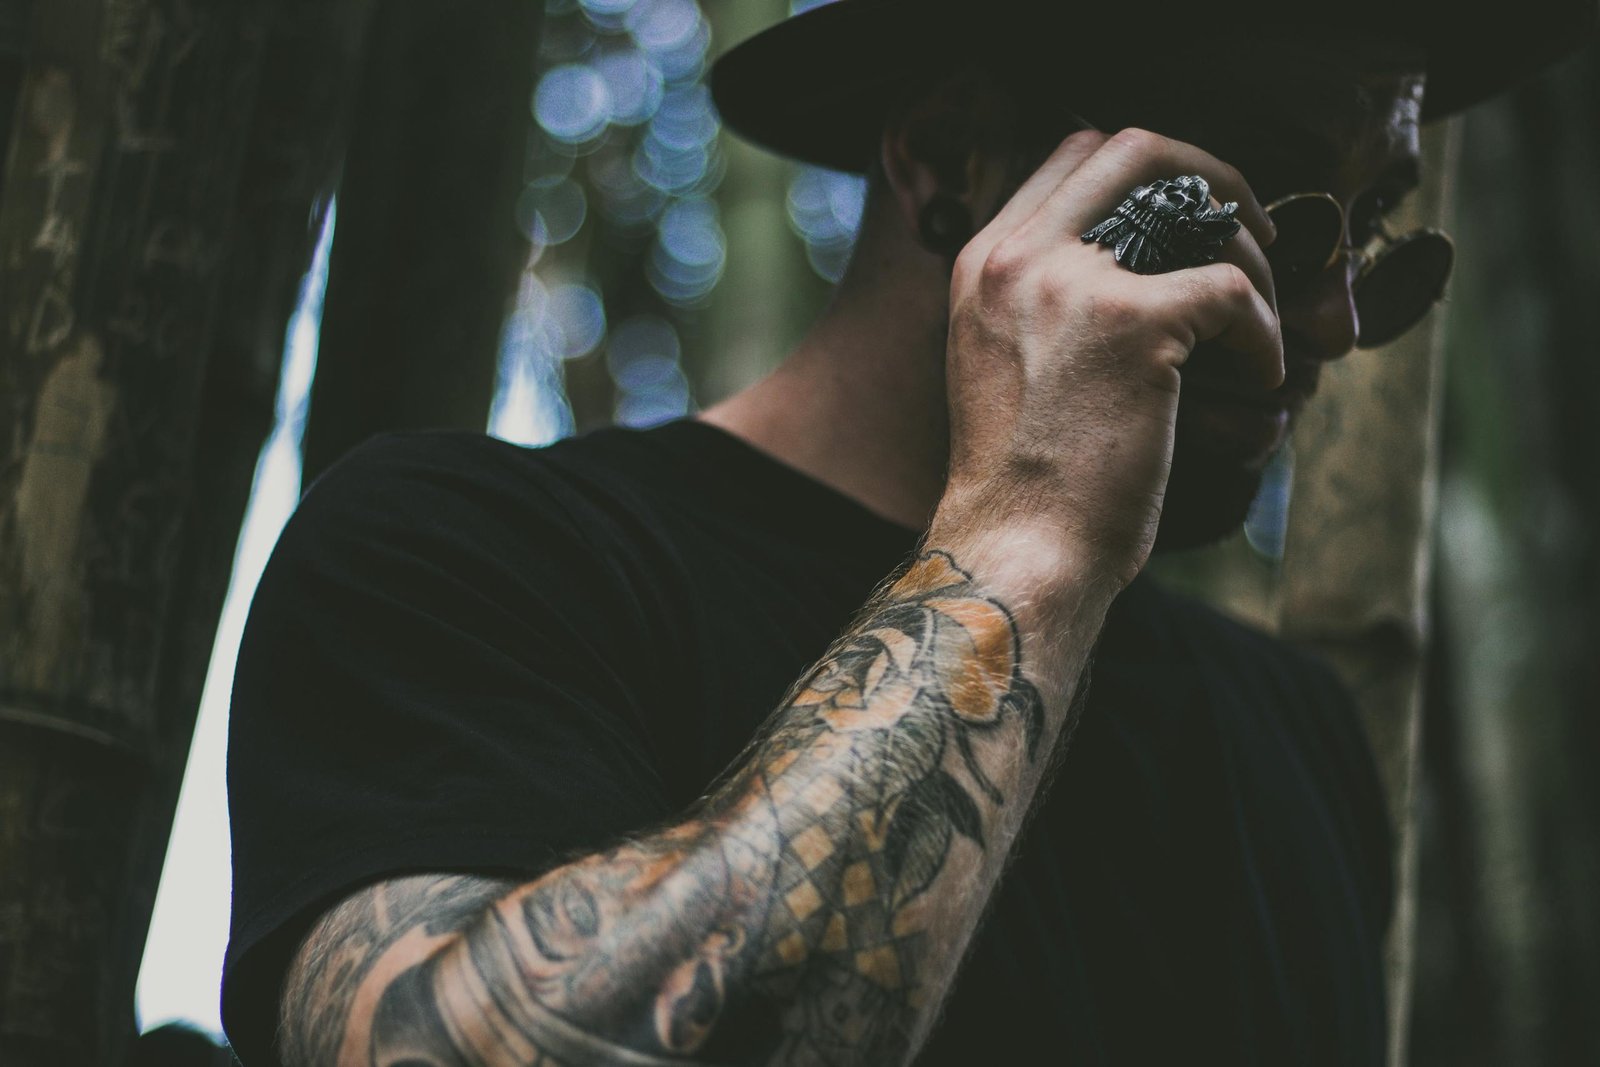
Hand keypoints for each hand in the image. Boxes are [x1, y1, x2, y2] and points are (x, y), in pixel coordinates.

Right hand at [935, 127, 1281, 584]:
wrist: (1016, 548)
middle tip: (1249, 226)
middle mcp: (1017, 257)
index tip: (1188, 213)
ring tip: (1256, 320)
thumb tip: (1141, 269)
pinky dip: (1265, 334)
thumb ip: (1046, 302)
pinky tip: (1259, 378)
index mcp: (982, 263)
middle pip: (1132, 147)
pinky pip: (1233, 293)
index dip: (1147, 169)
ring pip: (1195, 207)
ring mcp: (1073, 284)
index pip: (1072, 154)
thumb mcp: (1003, 364)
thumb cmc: (1023, 481)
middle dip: (1209, 175)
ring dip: (1249, 255)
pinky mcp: (1135, 325)